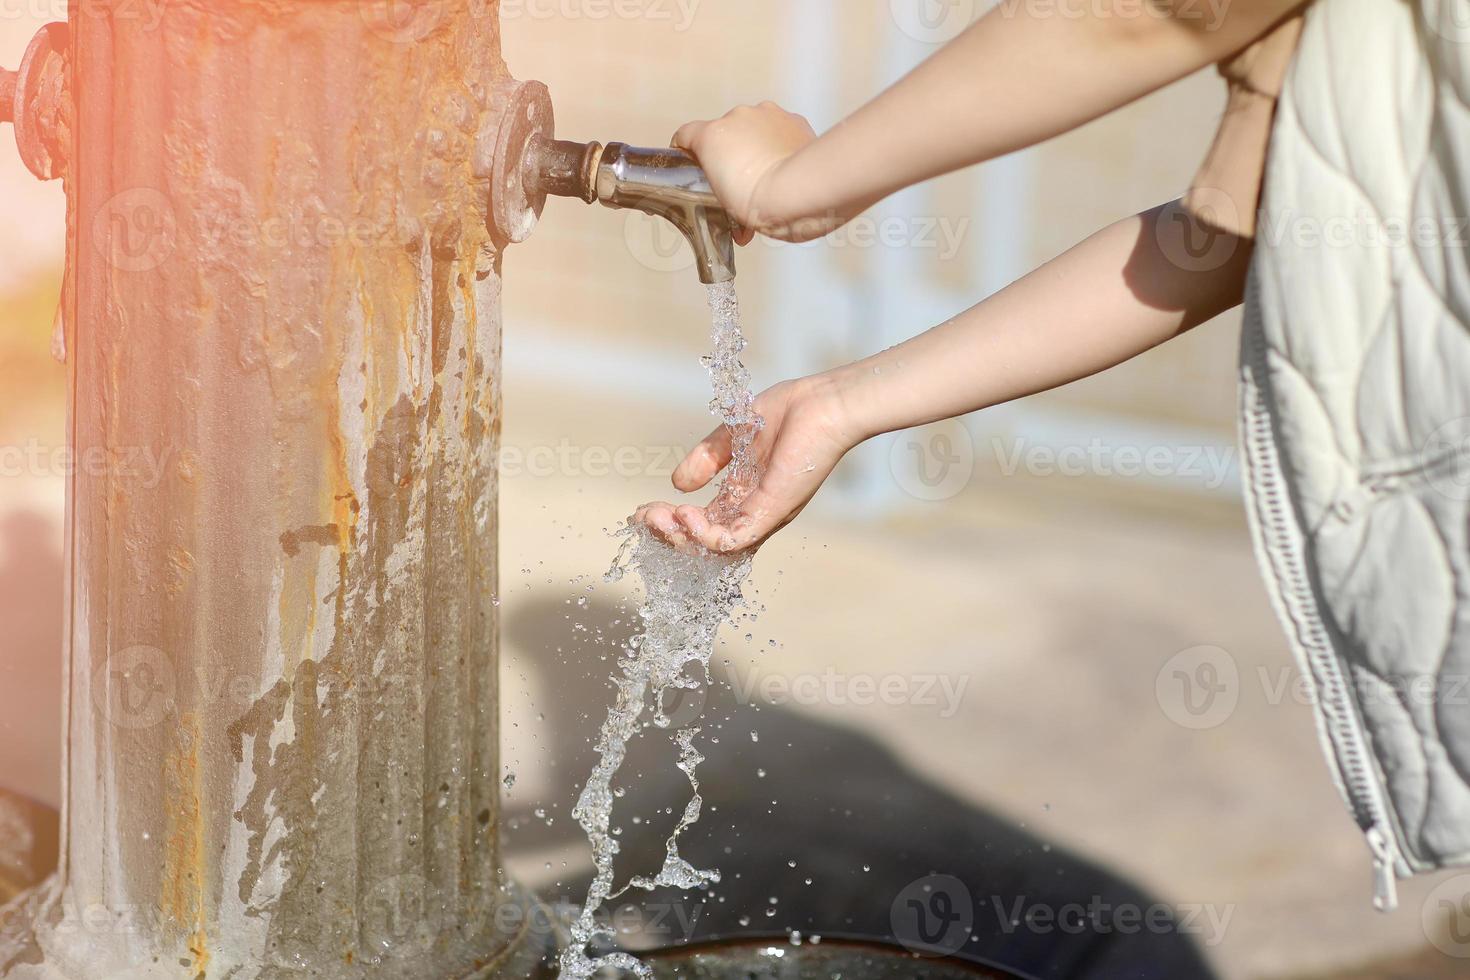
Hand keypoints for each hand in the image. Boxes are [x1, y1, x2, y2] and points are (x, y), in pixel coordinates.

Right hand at [633, 375, 860, 553]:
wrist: (824, 403)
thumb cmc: (790, 413)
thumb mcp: (734, 437)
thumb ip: (706, 459)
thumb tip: (676, 483)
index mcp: (743, 498)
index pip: (699, 526)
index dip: (667, 525)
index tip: (641, 512)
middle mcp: (752, 515)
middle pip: (701, 547)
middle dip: (666, 537)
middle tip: (645, 517)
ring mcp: (763, 517)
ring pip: (713, 552)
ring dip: (679, 539)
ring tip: (661, 517)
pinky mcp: (771, 513)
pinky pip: (732, 541)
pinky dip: (704, 536)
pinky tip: (686, 513)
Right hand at [672, 102, 832, 243]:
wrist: (802, 192)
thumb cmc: (762, 201)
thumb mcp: (727, 204)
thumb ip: (723, 193)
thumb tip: (737, 217)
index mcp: (712, 136)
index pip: (686, 135)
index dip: (687, 151)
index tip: (691, 163)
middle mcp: (738, 117)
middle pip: (724, 133)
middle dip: (729, 155)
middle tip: (740, 183)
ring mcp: (767, 115)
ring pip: (754, 128)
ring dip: (755, 147)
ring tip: (768, 175)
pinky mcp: (793, 119)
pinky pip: (779, 129)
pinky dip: (779, 144)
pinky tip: (785, 166)